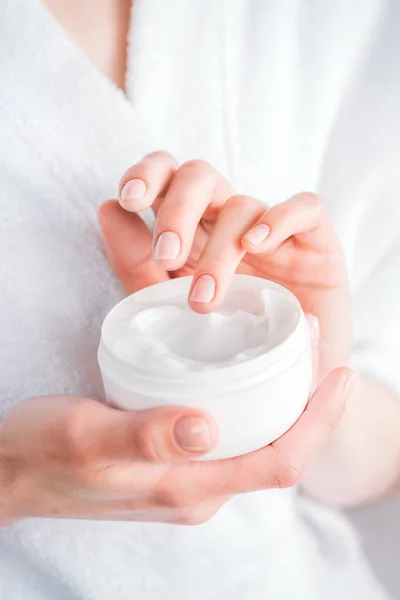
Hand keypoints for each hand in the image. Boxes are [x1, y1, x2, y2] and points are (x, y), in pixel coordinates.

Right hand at [0, 370, 351, 524]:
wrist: (11, 470)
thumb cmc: (42, 452)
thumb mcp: (86, 437)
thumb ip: (144, 436)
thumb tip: (205, 426)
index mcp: (187, 488)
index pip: (280, 461)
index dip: (318, 420)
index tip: (339, 370)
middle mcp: (196, 489)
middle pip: (276, 447)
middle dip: (307, 400)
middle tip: (311, 338)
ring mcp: (185, 477)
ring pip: (253, 439)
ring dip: (279, 396)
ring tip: (287, 344)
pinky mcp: (171, 461)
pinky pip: (228, 433)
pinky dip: (247, 399)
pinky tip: (242, 366)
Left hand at [100, 151, 350, 381]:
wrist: (286, 381)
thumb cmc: (225, 342)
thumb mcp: (169, 309)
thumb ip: (136, 265)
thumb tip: (106, 208)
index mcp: (191, 230)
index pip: (167, 178)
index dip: (147, 174)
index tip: (129, 200)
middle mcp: (228, 222)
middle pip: (200, 177)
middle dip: (177, 210)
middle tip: (166, 256)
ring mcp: (273, 231)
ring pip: (243, 204)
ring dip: (219, 247)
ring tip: (204, 299)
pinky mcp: (314, 241)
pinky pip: (303, 208)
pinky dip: (279, 219)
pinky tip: (256, 245)